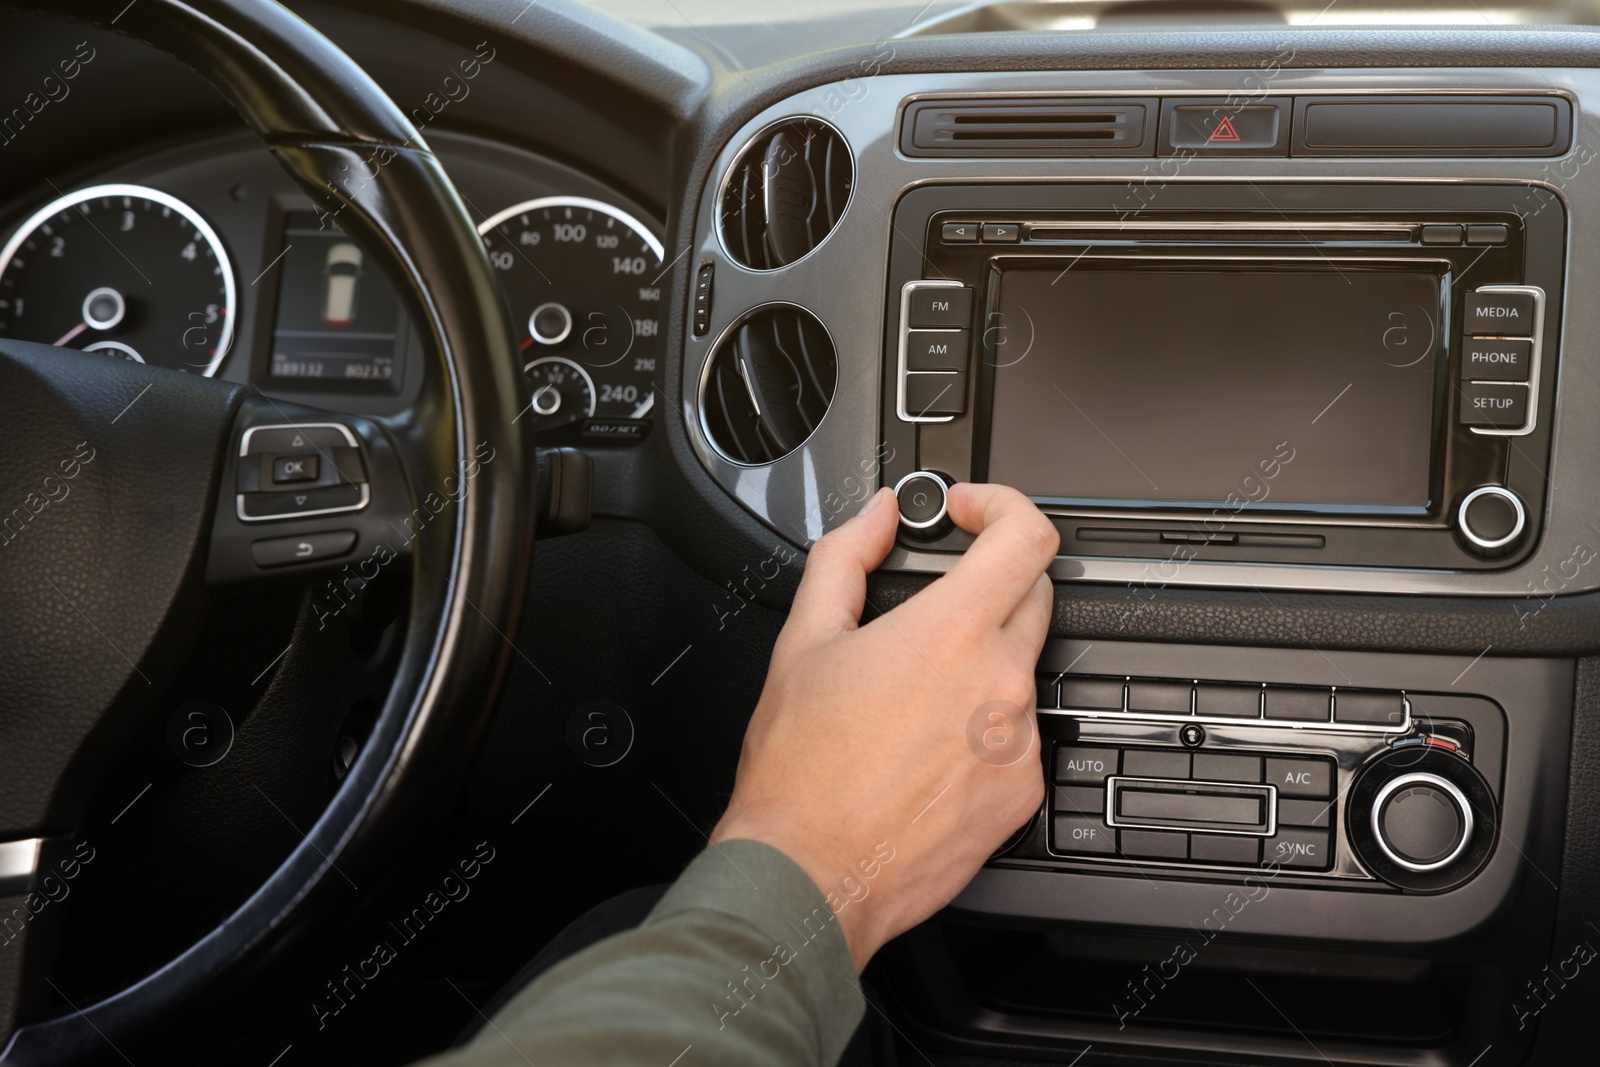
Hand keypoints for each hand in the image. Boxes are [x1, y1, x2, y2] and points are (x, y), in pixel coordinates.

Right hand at [710, 482, 1057, 970]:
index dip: (1001, 506)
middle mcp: (999, 684)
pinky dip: (983, 726)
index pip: (1027, 536)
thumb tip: (877, 518)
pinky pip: (1019, 734)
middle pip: (1032, 594)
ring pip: (1021, 668)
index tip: (970, 514)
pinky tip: (925, 747)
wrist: (808, 874)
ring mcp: (1019, 743)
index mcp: (951, 634)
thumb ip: (846, 557)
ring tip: (911, 698)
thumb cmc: (800, 771)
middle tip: (935, 602)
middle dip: (988, 581)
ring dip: (980, 662)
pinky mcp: (1022, 793)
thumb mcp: (804, 640)